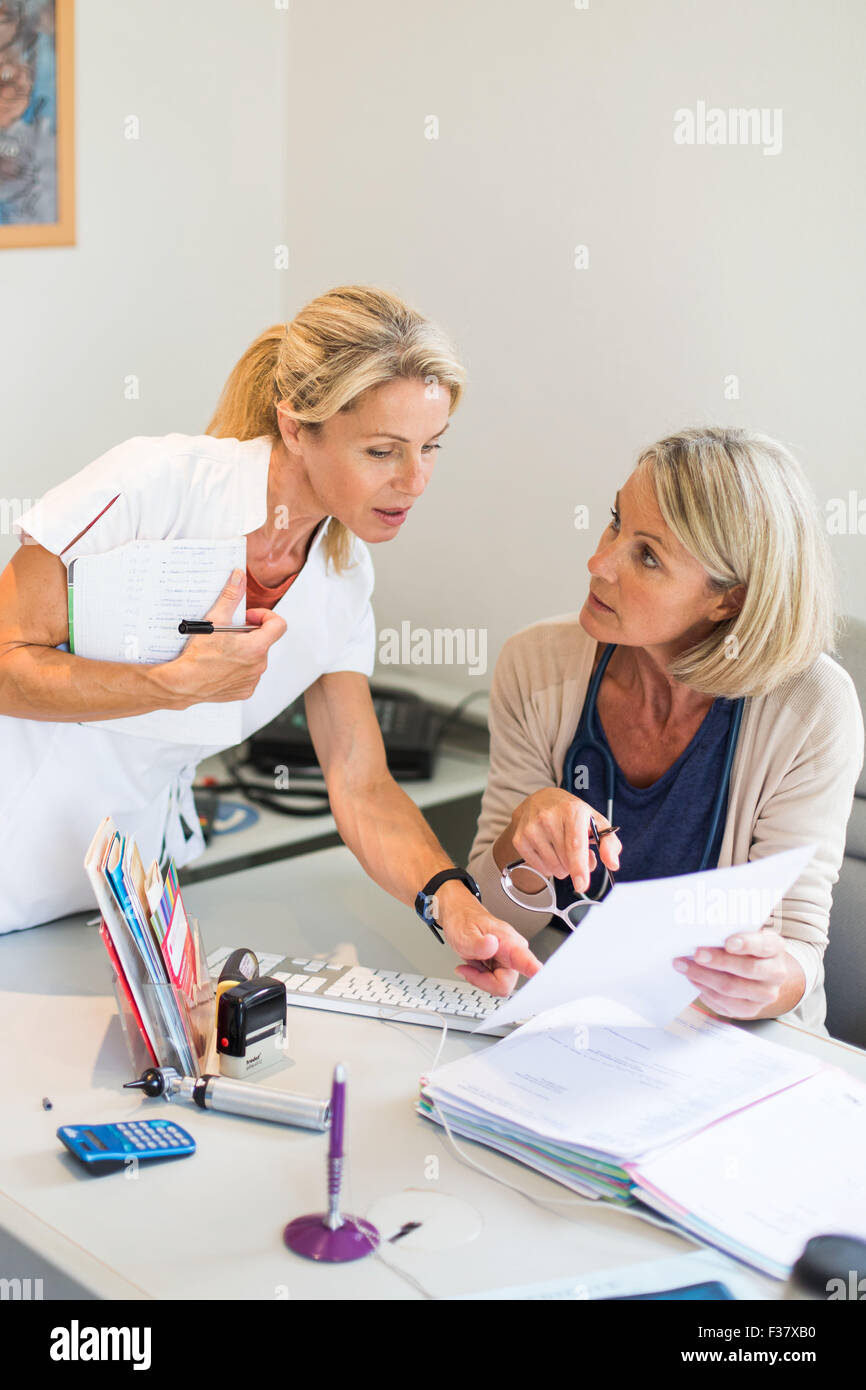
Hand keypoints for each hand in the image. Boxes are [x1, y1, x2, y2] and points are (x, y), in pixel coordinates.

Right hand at [158, 569, 286, 706]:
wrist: (185, 683)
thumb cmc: (198, 656)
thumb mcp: (215, 620)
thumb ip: (230, 596)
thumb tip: (239, 578)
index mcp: (257, 647)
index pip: (278, 625)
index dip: (265, 616)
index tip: (249, 617)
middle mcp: (259, 665)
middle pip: (264, 641)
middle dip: (249, 634)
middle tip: (229, 632)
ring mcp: (253, 679)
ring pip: (256, 658)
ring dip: (244, 651)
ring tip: (223, 649)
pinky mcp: (245, 690)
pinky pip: (248, 675)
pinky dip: (239, 668)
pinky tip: (222, 664)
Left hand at [434, 880, 542, 996]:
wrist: (461, 917)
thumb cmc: (464, 921)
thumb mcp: (465, 933)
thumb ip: (478, 943)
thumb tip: (492, 945)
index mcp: (509, 942)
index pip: (527, 962)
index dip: (535, 973)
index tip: (542, 978)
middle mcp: (515, 954)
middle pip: (505, 985)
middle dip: (483, 980)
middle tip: (468, 967)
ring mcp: (510, 962)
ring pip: (499, 987)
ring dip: (480, 979)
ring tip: (472, 962)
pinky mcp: (504, 968)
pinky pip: (493, 984)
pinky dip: (480, 978)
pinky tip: (474, 966)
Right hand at [507, 788, 620, 893]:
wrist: (541, 799)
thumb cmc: (572, 813)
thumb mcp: (596, 821)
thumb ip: (609, 843)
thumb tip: (613, 863)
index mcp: (572, 811)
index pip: (574, 845)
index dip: (579, 867)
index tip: (582, 885)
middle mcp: (548, 817)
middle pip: (565, 860)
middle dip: (576, 866)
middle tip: (577, 854)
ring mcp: (531, 828)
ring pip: (553, 867)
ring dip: (562, 866)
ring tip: (562, 849)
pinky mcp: (520, 839)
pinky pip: (540, 868)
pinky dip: (548, 866)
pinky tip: (549, 850)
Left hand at [672, 931, 805, 1019]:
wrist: (758, 974)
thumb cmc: (745, 948)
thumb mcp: (744, 934)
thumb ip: (729, 931)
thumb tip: (703, 930)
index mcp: (775, 948)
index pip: (764, 945)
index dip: (746, 944)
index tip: (728, 943)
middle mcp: (776, 973)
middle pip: (747, 968)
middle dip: (718, 961)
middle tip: (696, 953)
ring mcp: (765, 994)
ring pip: (731, 987)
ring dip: (703, 976)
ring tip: (683, 965)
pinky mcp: (750, 1009)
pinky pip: (724, 1003)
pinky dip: (704, 990)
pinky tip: (692, 979)